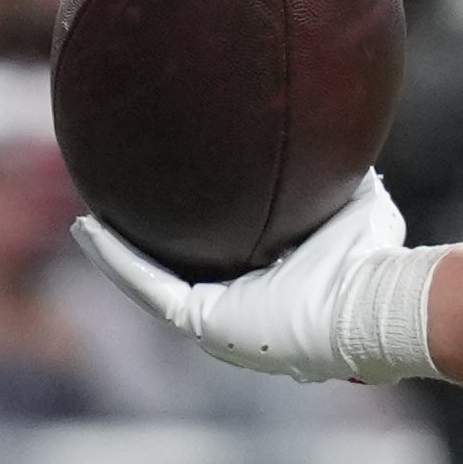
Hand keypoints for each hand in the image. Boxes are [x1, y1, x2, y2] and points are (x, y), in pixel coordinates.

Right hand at [71, 173, 435, 383]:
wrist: (374, 300)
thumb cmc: (375, 263)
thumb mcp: (356, 210)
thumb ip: (342, 181)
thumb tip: (345, 140)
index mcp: (267, 292)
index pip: (214, 263)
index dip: (186, 235)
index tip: (163, 202)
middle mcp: (238, 311)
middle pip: (175, 274)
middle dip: (140, 244)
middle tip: (110, 208)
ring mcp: (219, 323)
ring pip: (152, 282)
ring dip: (116, 250)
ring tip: (88, 217)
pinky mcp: (204, 323)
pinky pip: (150, 286)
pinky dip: (118, 258)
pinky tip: (91, 227)